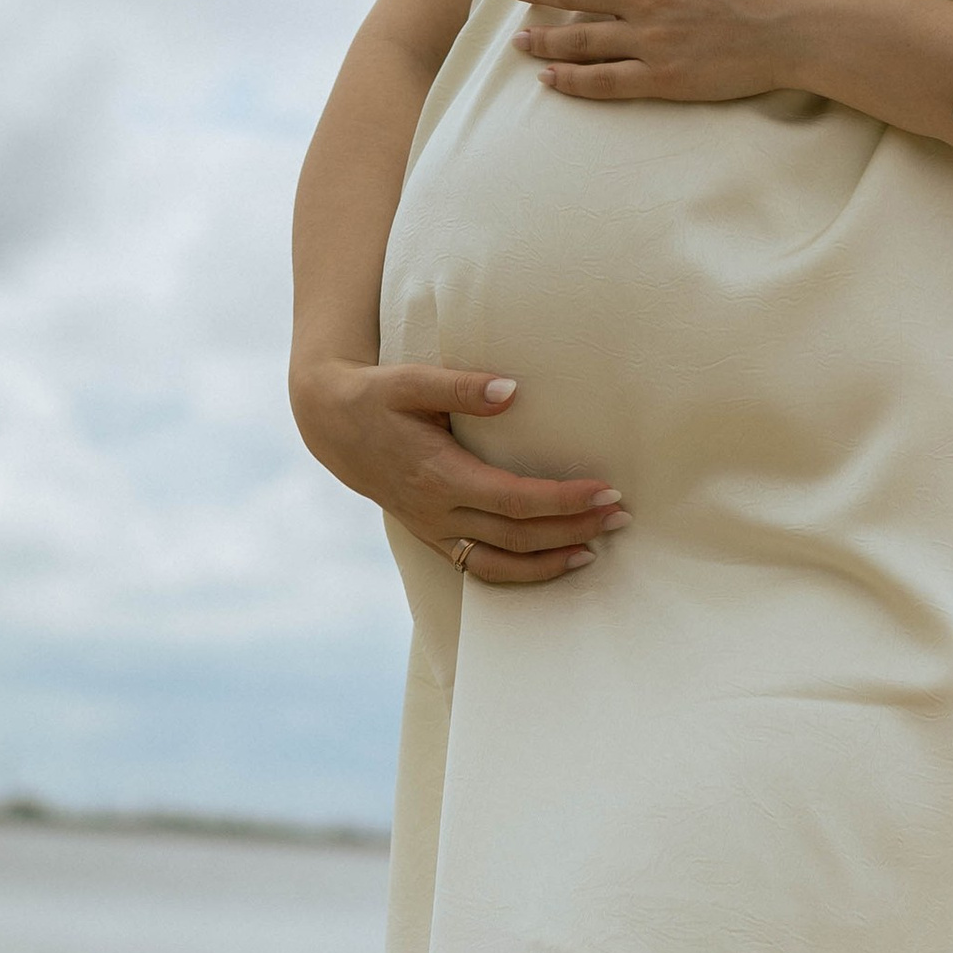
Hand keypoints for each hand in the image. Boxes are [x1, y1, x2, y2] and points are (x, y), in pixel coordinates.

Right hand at [290, 357, 627, 585]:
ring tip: (598, 548)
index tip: (606, 491)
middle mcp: (438, 511)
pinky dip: (522, 572)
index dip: (563, 500)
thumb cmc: (376, 396)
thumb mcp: (411, 381)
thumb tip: (512, 390)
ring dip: (552, 559)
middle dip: (575, 528)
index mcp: (439, 475)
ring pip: (502, 562)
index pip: (514, 499)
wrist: (330, 424)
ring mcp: (434, 530)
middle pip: (519, 535)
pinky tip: (555, 560)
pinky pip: (481, 568)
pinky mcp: (433, 536)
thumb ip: (461, 386)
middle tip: (622, 514)